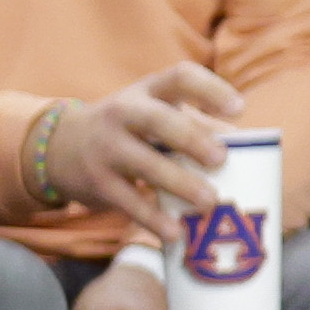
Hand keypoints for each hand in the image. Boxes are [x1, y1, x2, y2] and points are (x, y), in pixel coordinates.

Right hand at [53, 62, 240, 221]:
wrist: (59, 147)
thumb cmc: (130, 128)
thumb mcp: (155, 114)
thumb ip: (198, 124)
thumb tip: (250, 146)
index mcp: (149, 91)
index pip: (181, 77)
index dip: (211, 89)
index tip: (240, 109)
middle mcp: (124, 113)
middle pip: (159, 120)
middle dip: (191, 138)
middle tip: (220, 158)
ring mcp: (107, 147)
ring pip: (145, 164)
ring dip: (179, 183)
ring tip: (210, 201)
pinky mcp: (98, 182)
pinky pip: (128, 201)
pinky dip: (152, 219)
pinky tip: (175, 233)